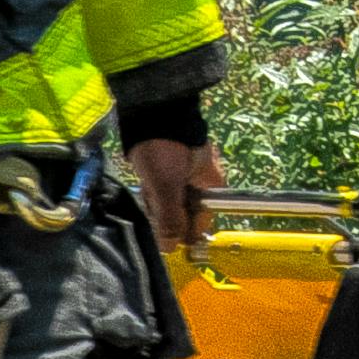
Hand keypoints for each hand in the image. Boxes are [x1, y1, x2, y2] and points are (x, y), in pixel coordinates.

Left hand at [130, 134, 214, 257]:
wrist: (152, 109)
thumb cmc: (164, 149)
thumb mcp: (166, 188)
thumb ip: (171, 220)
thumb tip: (171, 249)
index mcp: (212, 187)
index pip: (201, 224)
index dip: (181, 232)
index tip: (163, 230)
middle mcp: (203, 183)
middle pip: (183, 215)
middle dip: (164, 212)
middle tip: (154, 196)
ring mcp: (187, 175)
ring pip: (170, 203)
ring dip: (156, 200)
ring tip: (149, 183)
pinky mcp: (171, 168)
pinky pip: (162, 190)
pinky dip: (152, 189)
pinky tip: (146, 179)